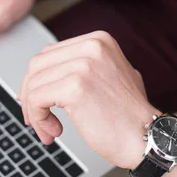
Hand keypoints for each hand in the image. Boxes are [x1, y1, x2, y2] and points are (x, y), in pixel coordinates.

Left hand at [18, 31, 158, 168]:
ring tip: (49, 130)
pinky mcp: (75, 87)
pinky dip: (38, 119)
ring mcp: (84, 65)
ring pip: (33, 84)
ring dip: (35, 111)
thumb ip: (87, 66)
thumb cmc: (129, 114)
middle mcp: (92, 46)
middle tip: (37, 118)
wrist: (146, 137)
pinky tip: (54, 132)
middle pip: (37, 66)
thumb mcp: (111, 74)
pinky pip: (36, 100)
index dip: (39, 80)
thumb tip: (52, 72)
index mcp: (99, 39)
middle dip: (30, 95)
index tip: (39, 101)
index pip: (50, 53)